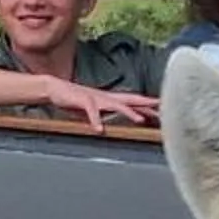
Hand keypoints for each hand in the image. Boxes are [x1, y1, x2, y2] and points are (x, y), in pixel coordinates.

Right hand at [40, 78, 156, 129]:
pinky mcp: (83, 101)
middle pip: (131, 100)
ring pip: (116, 105)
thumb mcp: (93, 110)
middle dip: (147, 104)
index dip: (148, 104)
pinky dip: (96, 121)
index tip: (164, 108)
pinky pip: (91, 112)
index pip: (133, 101)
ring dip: (128, 112)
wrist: (54, 88)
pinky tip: (99, 130)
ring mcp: (95, 98)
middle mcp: (106, 97)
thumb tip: (112, 125)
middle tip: (162, 107)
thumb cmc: (74, 100)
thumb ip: (104, 115)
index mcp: (109, 99)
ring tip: (140, 120)